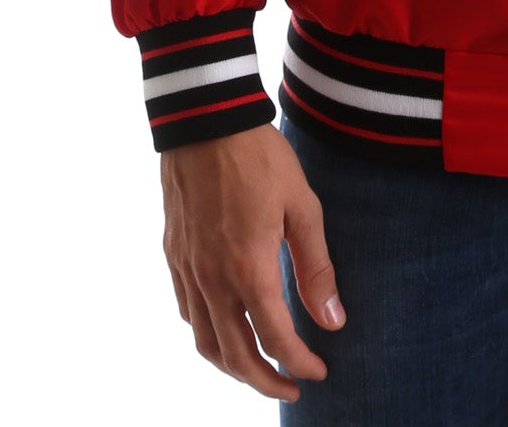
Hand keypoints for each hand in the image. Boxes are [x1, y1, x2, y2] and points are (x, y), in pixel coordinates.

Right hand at [160, 122, 345, 401]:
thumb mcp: (303, 206)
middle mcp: (212, 279)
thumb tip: (334, 321)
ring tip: (260, 369)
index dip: (300, 363)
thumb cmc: (261, 158)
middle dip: (265, 381)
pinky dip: (207, 334)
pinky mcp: (173, 255)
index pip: (276, 339)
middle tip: (292, 387)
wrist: (207, 120)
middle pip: (236, 356)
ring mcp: (188, 269)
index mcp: (249, 268)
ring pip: (205, 342)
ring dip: (233, 366)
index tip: (320, 370)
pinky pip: (187, 313)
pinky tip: (226, 329)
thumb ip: (317, 268)